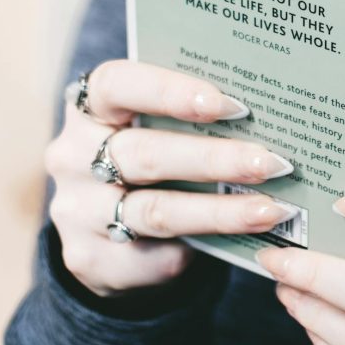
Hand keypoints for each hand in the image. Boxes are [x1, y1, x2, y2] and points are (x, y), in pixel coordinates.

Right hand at [46, 60, 296, 296]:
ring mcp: (78, 211)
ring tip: (270, 210)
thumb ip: (193, 119)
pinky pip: (156, 255)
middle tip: (271, 163)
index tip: (228, 103)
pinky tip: (245, 242)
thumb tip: (271, 113)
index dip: (170, 91)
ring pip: (157, 210)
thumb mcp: (158, 129)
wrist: (111, 235)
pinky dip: (204, 246)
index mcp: (90, 109)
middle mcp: (72, 157)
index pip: (118, 85)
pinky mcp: (91, 259)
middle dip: (214, 159)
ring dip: (221, 211)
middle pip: (145, 154)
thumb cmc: (152, 161)